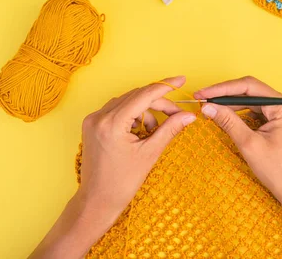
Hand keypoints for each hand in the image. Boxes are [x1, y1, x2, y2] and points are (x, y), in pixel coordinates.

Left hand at [29, 76, 196, 258]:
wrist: (97, 200)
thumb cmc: (121, 182)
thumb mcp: (149, 154)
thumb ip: (169, 129)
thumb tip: (189, 115)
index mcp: (112, 123)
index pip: (143, 95)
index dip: (164, 86)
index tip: (181, 81)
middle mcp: (99, 116)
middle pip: (136, 97)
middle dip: (158, 103)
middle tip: (177, 115)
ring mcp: (93, 119)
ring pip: (127, 102)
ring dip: (145, 111)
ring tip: (153, 132)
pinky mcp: (92, 124)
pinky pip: (117, 110)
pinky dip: (133, 116)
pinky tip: (140, 132)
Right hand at [194, 76, 281, 207]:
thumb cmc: (280, 172)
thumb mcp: (249, 144)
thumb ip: (228, 121)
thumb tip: (208, 107)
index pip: (250, 87)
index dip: (223, 89)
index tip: (203, 93)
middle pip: (252, 92)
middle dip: (226, 96)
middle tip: (203, 100)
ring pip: (254, 101)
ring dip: (233, 104)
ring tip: (212, 108)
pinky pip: (259, 110)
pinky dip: (243, 113)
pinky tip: (227, 116)